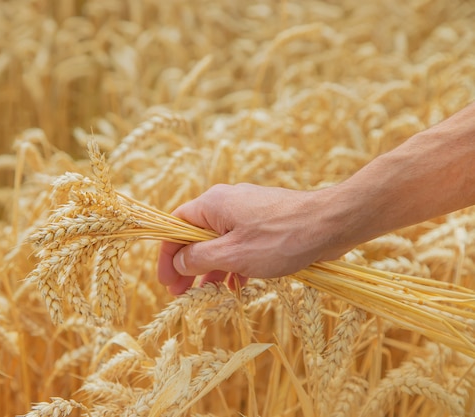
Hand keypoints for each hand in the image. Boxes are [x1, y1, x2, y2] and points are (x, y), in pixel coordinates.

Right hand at [157, 183, 344, 294]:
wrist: (331, 223)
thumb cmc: (280, 238)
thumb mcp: (233, 254)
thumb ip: (199, 259)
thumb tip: (179, 262)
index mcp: (212, 204)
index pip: (176, 226)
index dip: (167, 255)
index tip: (166, 281)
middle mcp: (226, 202)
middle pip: (195, 236)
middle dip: (187, 266)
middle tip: (180, 294)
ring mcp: (246, 211)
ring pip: (218, 241)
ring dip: (210, 268)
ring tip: (206, 294)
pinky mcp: (264, 221)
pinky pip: (239, 242)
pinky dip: (233, 262)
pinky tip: (236, 285)